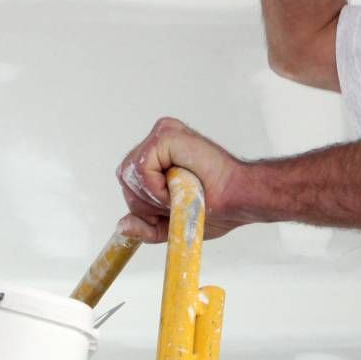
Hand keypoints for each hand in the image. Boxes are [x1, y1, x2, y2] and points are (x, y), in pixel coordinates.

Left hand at [114, 117, 252, 242]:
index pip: (129, 181)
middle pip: (125, 177)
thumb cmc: (215, 207)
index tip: (172, 206)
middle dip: (146, 202)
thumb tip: (121, 226)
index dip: (145, 203)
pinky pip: (141, 167)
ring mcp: (163, 133)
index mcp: (159, 155)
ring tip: (182, 192)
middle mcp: (159, 139)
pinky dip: (157, 187)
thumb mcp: (171, 223)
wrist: (238, 200)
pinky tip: (179, 185)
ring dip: (154, 195)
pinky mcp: (165, 134)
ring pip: (130, 173)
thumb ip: (145, 226)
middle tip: (178, 200)